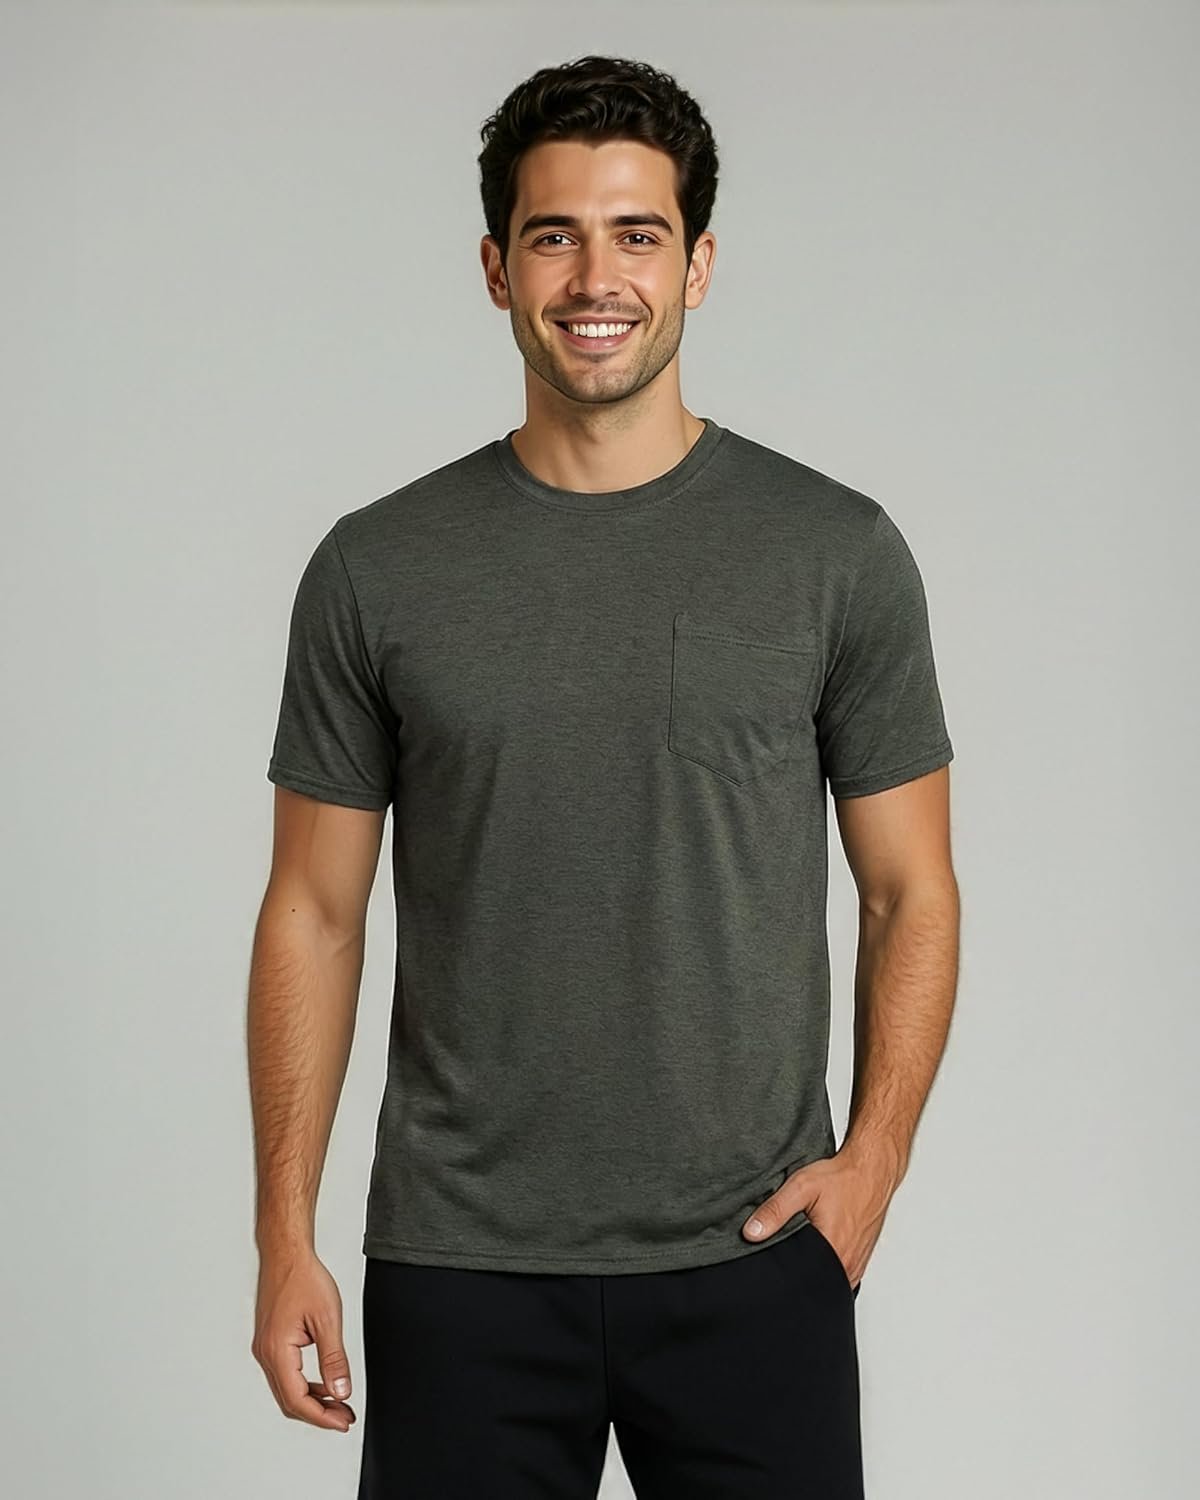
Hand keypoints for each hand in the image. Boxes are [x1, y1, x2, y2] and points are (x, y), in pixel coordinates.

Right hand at [251, 1246, 355, 1432]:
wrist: (286, 1254)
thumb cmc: (302, 1278)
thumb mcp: (327, 1319)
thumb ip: (334, 1359)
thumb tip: (341, 1390)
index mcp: (277, 1351)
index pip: (297, 1399)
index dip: (322, 1416)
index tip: (342, 1421)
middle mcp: (266, 1353)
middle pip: (290, 1400)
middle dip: (318, 1413)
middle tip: (344, 1417)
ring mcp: (266, 1348)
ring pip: (287, 1388)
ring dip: (312, 1400)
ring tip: (338, 1403)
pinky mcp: (270, 1341)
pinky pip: (286, 1374)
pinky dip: (305, 1384)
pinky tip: (323, 1384)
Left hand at [741, 1144, 902, 1288]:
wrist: (871, 1170)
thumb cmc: (842, 1177)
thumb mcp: (802, 1187)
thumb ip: (775, 1210)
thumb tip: (751, 1233)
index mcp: (833, 1250)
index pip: (800, 1279)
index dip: (782, 1271)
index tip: (772, 1260)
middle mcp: (847, 1264)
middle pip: (813, 1281)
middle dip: (796, 1270)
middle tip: (787, 1250)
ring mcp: (856, 1265)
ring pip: (826, 1279)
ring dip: (812, 1268)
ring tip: (803, 1248)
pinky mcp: (860, 1261)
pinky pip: (838, 1274)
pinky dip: (826, 1265)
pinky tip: (818, 1248)